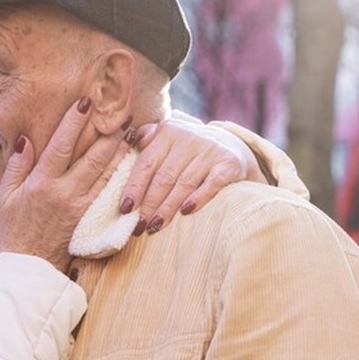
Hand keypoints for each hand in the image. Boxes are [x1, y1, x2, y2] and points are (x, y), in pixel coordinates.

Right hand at [0, 97, 129, 270]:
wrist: (29, 264)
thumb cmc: (13, 227)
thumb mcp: (4, 195)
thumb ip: (16, 165)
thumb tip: (26, 138)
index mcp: (41, 183)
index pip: (61, 145)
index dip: (74, 122)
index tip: (85, 102)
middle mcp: (65, 192)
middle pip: (93, 157)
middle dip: (108, 134)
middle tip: (122, 114)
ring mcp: (81, 206)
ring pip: (106, 173)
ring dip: (119, 151)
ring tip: (130, 132)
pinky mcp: (91, 217)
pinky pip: (109, 191)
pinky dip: (120, 174)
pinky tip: (128, 161)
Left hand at [119, 115, 256, 234]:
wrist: (233, 145)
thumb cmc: (191, 149)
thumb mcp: (170, 138)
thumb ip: (149, 138)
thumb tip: (130, 141)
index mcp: (168, 132)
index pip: (146, 163)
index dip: (134, 188)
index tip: (125, 210)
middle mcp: (188, 138)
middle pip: (164, 177)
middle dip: (149, 204)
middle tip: (139, 225)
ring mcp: (210, 150)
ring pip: (184, 183)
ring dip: (168, 208)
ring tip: (155, 226)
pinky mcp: (229, 164)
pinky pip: (211, 184)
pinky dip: (198, 198)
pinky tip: (186, 212)